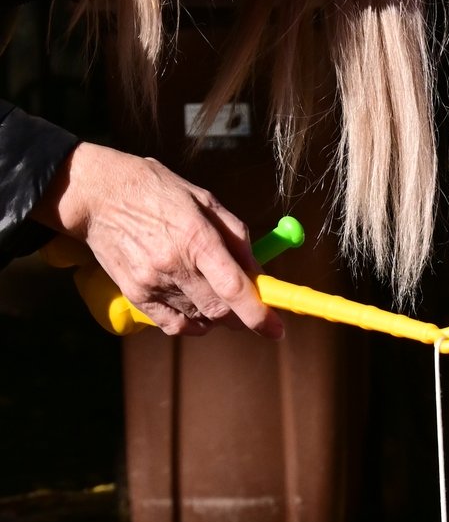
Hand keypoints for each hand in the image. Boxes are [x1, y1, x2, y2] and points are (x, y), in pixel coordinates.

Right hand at [35, 143, 282, 337]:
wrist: (98, 196)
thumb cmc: (157, 191)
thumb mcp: (204, 200)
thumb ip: (236, 237)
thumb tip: (259, 273)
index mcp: (196, 237)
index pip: (234, 288)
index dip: (259, 314)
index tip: (276, 330)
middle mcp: (174, 265)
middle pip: (220, 311)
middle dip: (241, 314)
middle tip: (245, 304)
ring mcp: (152, 283)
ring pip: (199, 318)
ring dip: (215, 314)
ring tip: (210, 288)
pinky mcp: (135, 294)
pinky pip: (173, 325)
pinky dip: (192, 325)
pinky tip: (195, 311)